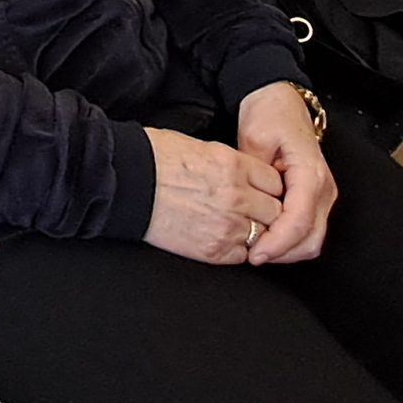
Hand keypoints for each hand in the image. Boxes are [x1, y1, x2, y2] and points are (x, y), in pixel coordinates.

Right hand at [142, 127, 284, 265]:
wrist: (126, 183)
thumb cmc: (155, 158)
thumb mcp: (203, 147)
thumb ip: (233, 164)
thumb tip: (248, 175)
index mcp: (235, 166)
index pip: (276, 183)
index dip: (270, 188)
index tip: (262, 191)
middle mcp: (236, 196)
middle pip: (276, 211)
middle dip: (268, 211)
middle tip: (254, 210)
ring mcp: (227, 226)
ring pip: (264, 235)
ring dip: (255, 232)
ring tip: (237, 225)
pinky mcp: (213, 250)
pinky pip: (243, 255)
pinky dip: (238, 249)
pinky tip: (224, 238)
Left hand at [236, 83, 336, 265]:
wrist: (280, 101)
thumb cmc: (269, 114)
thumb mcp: (254, 137)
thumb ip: (253, 174)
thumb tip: (249, 204)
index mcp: (310, 172)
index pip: (300, 221)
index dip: (277, 243)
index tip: (255, 254)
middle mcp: (323, 187)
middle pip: (311, 238)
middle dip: (282, 254)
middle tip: (252, 255)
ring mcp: (322, 195)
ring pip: (312, 240)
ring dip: (286, 251)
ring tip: (256, 249)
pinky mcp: (315, 200)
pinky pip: (308, 231)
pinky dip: (290, 242)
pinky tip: (266, 238)